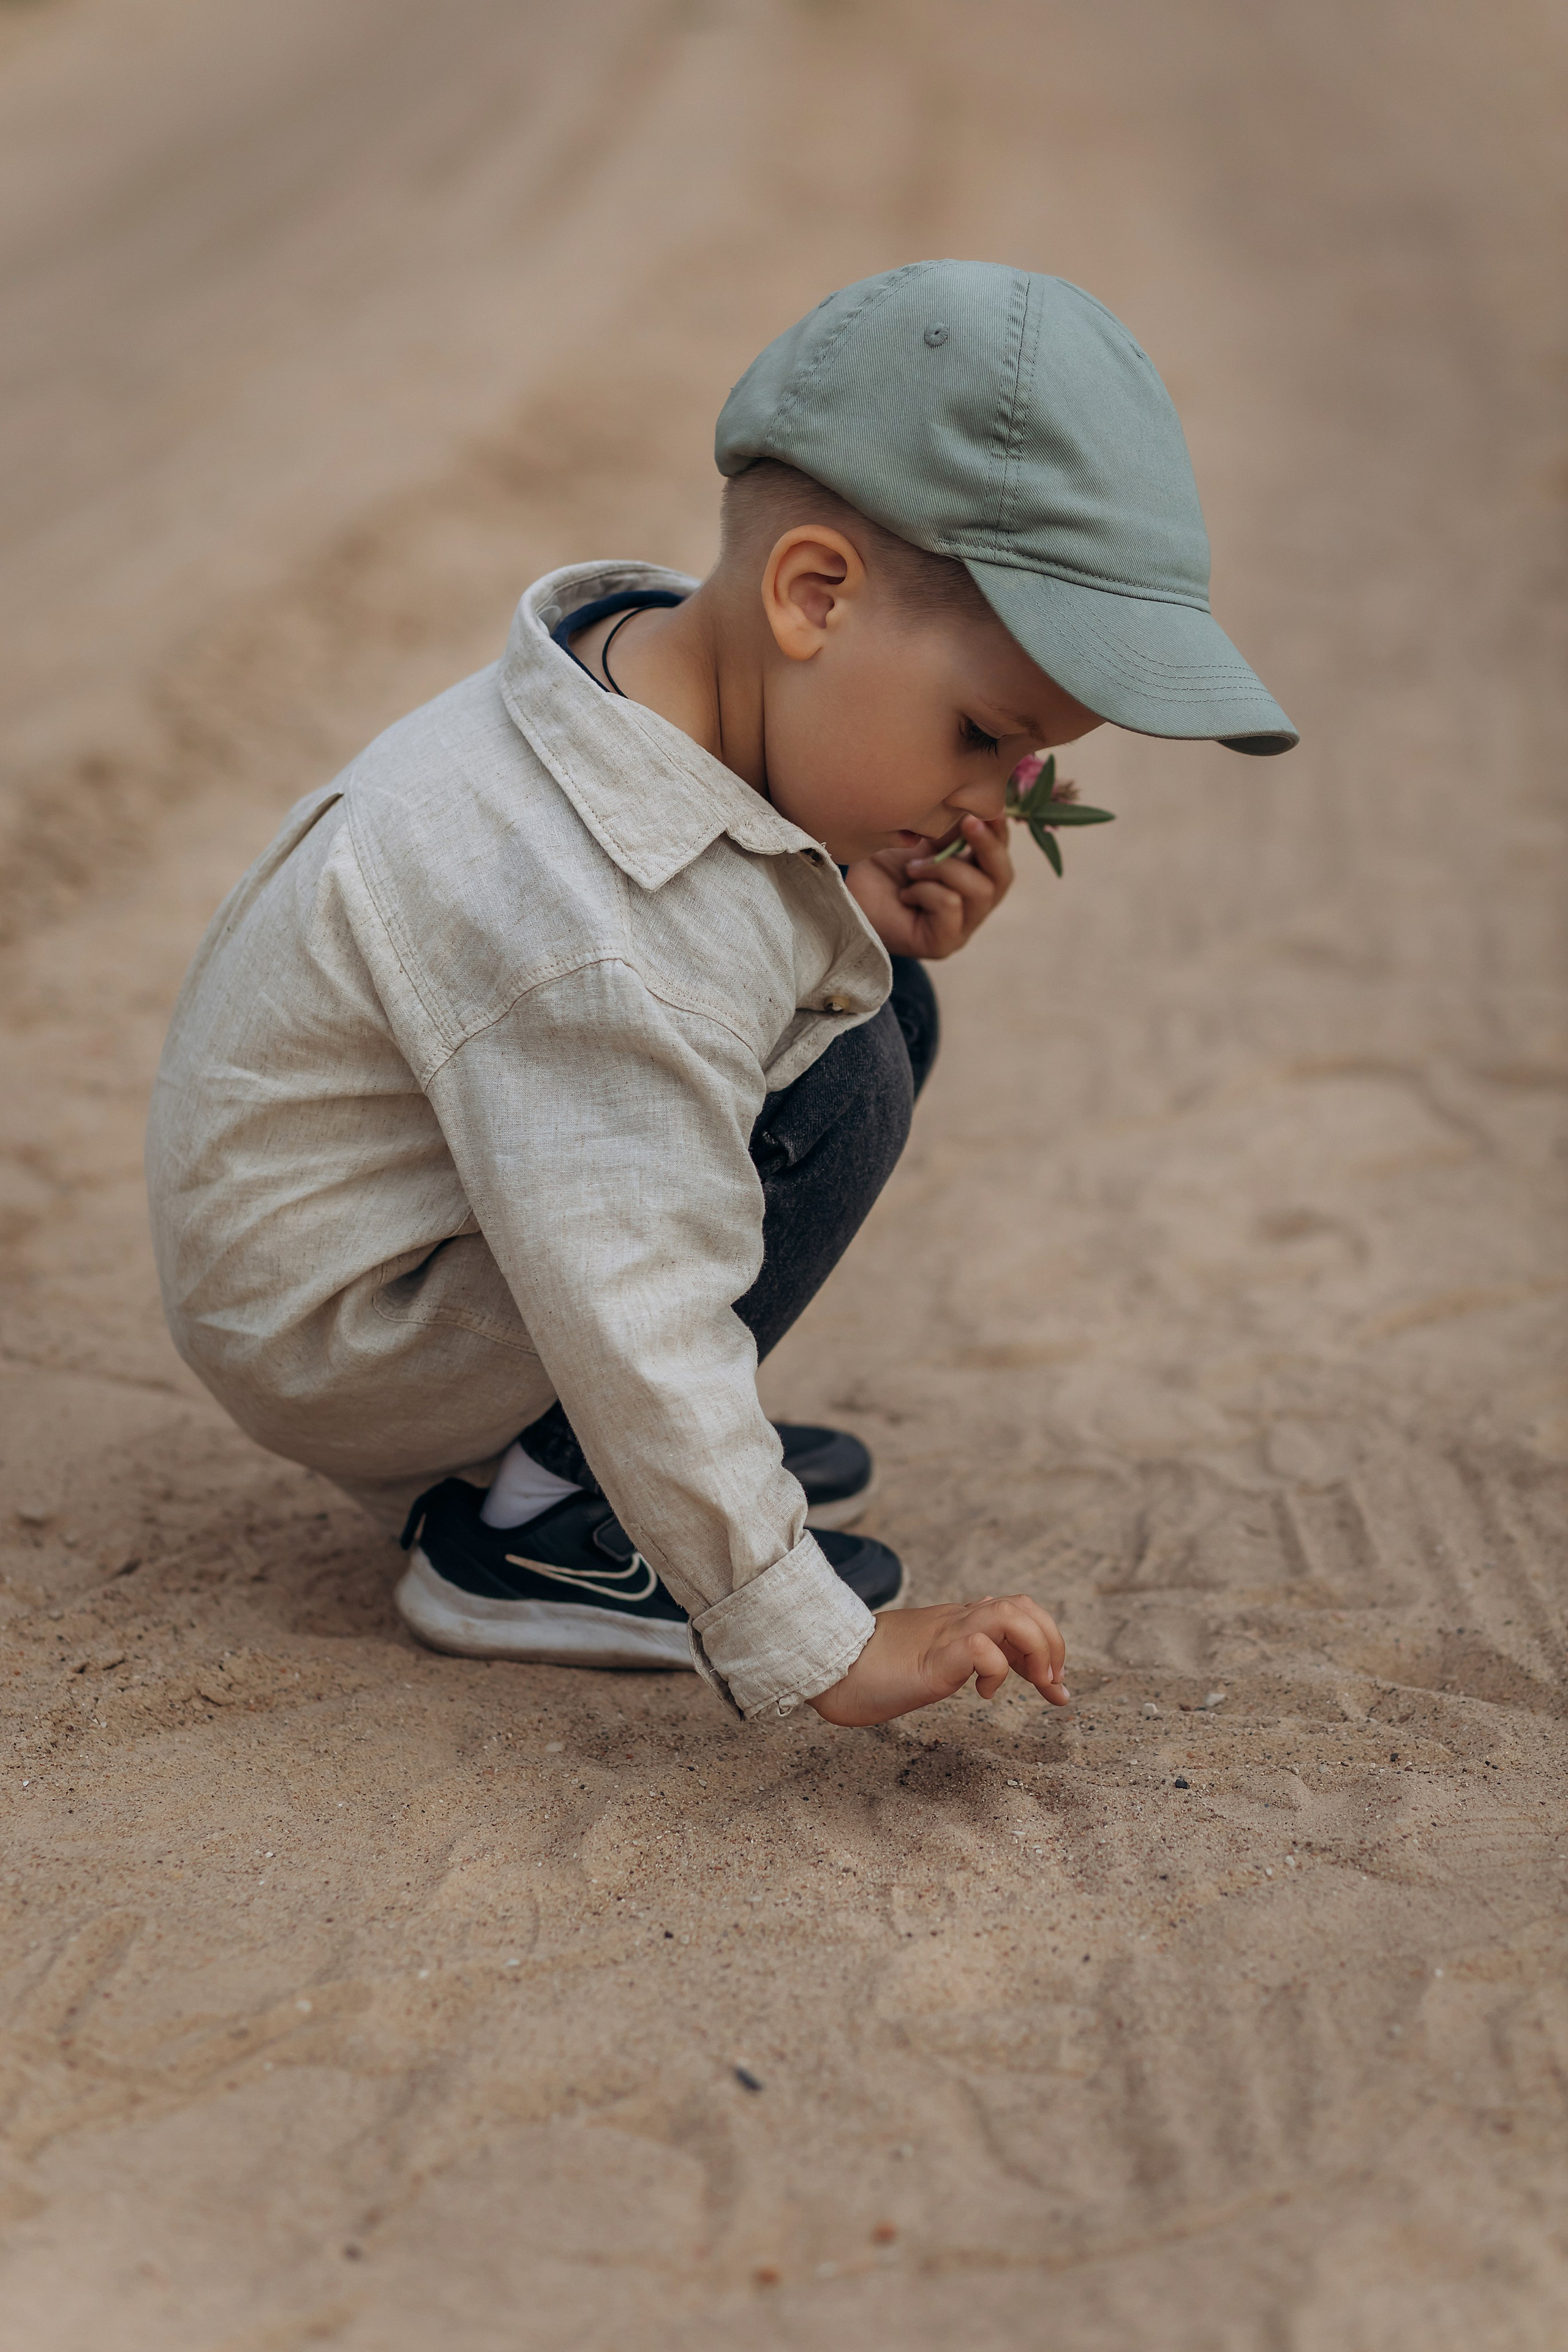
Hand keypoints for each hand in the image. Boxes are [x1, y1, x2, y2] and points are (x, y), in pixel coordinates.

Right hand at [809, 1595, 1069, 1727]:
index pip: (1017, 1613)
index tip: (1055, 1686)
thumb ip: (953, 1656)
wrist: (830, 1666)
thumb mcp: (925, 1660)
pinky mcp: (936, 1655)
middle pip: (1026, 1606)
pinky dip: (997, 1671)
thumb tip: (982, 1661)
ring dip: (1038, 1649)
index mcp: (958, 1623)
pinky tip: (983, 1693)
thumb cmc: (870, 1671)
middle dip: (1054, 1644)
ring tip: (1035, 1682)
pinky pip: (982, 1649)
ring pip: (1014, 1616)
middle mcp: (958, 1621)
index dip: (1047, 1645)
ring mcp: (947, 1634)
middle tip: (1053, 1685)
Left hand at [844, 814, 1014, 959]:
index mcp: (974, 877)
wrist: (849, 896)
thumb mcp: (921, 840)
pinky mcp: (945, 943)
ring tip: (912, 868)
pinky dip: (926, 890)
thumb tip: (976, 810)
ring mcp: (962, 927)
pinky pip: (951, 904)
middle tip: (968, 821)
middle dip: (987, 845)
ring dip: (944, 869)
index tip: (987, 805)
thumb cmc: (882, 868)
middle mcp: (974, 905)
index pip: (999, 855)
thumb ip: (951, 831)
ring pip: (980, 890)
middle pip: (1003, 876)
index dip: (998, 830)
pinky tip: (905, 894)